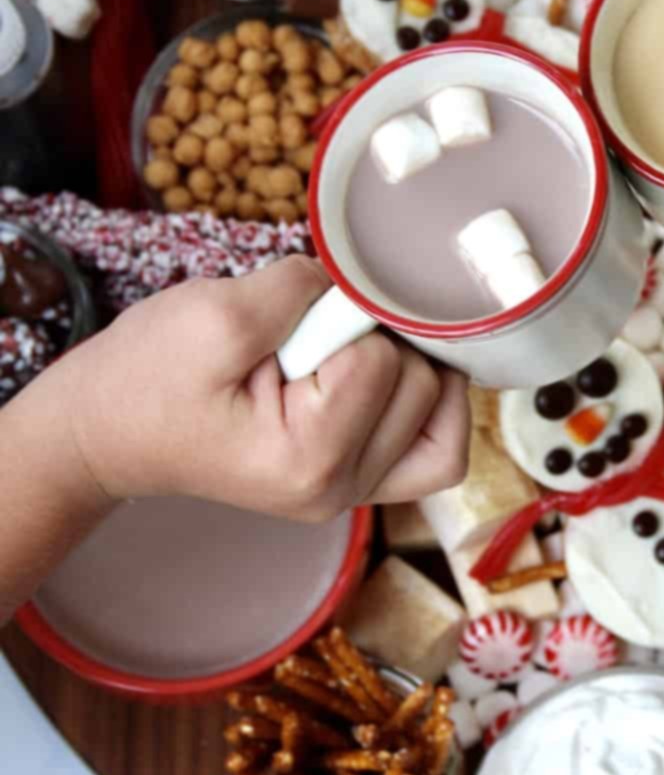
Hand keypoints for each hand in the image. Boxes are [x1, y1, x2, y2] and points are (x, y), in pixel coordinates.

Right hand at [63, 256, 469, 520]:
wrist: (108, 429)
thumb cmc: (149, 376)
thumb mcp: (215, 312)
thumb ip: (301, 290)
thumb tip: (366, 281)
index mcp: (308, 461)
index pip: (382, 360)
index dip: (344, 320)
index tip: (290, 326)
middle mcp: (342, 492)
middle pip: (426, 388)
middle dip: (378, 344)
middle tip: (309, 343)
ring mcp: (353, 493)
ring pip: (444, 418)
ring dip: (406, 369)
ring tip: (342, 357)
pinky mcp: (356, 479)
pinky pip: (434, 448)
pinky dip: (427, 403)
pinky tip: (389, 371)